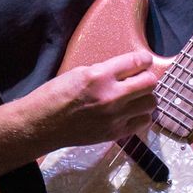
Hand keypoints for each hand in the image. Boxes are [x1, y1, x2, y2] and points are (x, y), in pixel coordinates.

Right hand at [36, 49, 158, 147]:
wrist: (42, 125)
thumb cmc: (55, 96)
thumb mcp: (78, 73)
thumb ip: (105, 72)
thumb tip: (126, 72)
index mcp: (99, 76)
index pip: (137, 62)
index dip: (144, 59)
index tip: (144, 61)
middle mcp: (111, 96)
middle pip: (149, 83)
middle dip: (146, 78)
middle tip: (138, 80)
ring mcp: (115, 117)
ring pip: (150, 103)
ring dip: (145, 98)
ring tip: (135, 98)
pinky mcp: (115, 133)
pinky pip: (143, 122)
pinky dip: (140, 115)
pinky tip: (130, 113)